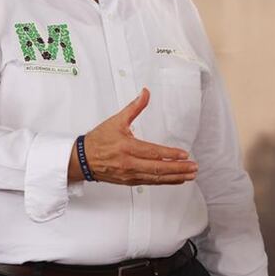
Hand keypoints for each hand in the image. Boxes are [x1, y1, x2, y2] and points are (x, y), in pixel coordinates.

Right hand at [71, 88, 198, 185]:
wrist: (81, 159)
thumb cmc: (98, 140)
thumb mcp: (116, 120)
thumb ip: (134, 107)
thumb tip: (145, 93)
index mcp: (126, 147)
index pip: (153, 152)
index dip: (170, 154)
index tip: (184, 155)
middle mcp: (129, 163)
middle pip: (157, 168)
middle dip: (178, 169)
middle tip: (193, 167)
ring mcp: (129, 174)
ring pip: (156, 178)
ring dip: (175, 177)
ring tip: (189, 175)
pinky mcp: (129, 181)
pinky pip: (150, 182)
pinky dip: (165, 181)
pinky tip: (176, 179)